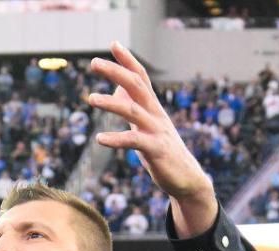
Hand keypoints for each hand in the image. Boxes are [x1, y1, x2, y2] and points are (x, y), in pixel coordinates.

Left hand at [86, 43, 216, 234]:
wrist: (187, 179)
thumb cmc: (164, 151)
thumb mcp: (147, 126)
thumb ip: (134, 106)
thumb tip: (118, 88)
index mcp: (153, 108)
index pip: (140, 77)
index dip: (127, 60)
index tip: (114, 44)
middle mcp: (156, 114)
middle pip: (136, 86)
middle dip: (116, 72)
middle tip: (94, 62)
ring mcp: (157, 131)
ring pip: (133, 110)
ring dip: (111, 103)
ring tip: (90, 98)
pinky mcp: (156, 150)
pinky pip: (134, 141)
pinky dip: (116, 139)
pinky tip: (99, 139)